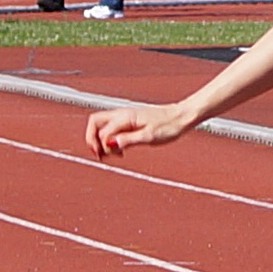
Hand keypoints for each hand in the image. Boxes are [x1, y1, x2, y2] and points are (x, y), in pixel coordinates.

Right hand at [82, 103, 196, 157]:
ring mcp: (124, 117)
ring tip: (110, 155)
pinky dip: (109, 140)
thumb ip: (129, 140)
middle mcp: (121, 115)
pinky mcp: (128, 122)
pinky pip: (111, 129)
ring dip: (100, 141)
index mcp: (125, 117)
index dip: (101, 145)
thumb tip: (110, 143)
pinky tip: (119, 151)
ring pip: (101, 126)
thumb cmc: (168, 126)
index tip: (109, 157)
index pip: (102, 131)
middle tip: (100, 155)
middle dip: (92, 139)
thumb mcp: (149, 136)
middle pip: (94, 123)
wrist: (180, 117)